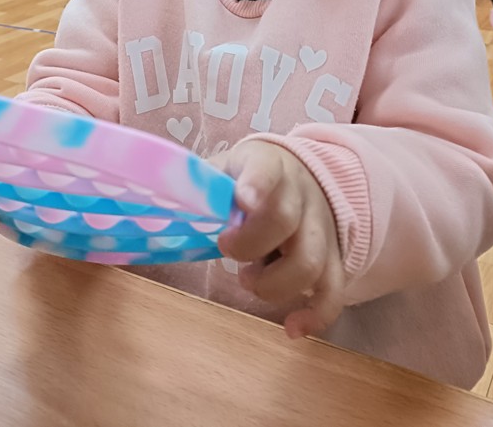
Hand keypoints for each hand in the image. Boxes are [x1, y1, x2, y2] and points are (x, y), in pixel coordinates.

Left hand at [210, 140, 343, 338]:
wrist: (300, 174)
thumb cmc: (249, 177)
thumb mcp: (226, 169)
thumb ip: (200, 186)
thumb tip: (159, 207)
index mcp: (268, 165)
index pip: (266, 169)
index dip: (257, 185)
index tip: (244, 201)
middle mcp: (301, 195)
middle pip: (286, 221)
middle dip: (251, 244)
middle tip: (225, 249)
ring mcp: (321, 227)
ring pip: (311, 262)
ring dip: (273, 284)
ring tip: (247, 278)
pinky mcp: (332, 258)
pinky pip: (333, 290)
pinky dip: (316, 315)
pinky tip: (291, 327)